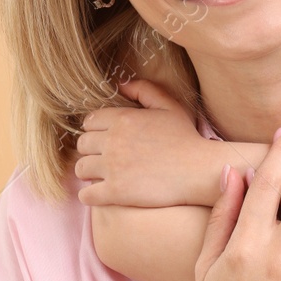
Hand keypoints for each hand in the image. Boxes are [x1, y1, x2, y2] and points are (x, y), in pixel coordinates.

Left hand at [75, 79, 209, 206]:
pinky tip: (102, 193)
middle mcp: (113, 142)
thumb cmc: (187, 138)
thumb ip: (144, 90)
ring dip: (89, 172)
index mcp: (123, 119)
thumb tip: (120, 85)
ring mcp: (112, 168)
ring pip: (81, 168)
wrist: (199, 170)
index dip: (96, 130)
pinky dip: (90, 195)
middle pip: (82, 144)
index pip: (90, 122)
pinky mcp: (116, 192)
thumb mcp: (170, 106)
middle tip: (106, 158)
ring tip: (103, 175)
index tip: (106, 139)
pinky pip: (86, 194)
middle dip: (91, 151)